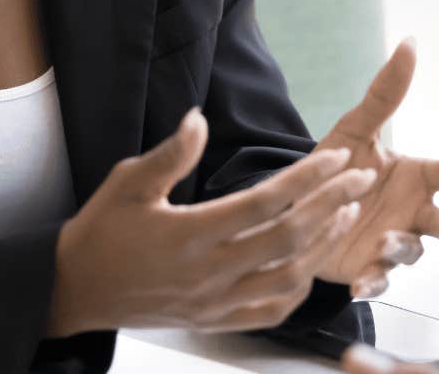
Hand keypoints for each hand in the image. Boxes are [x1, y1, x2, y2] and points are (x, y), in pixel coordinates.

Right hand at [45, 107, 378, 335]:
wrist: (77, 290)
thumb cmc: (101, 232)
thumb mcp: (126, 183)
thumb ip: (169, 154)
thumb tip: (199, 118)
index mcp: (189, 235)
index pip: (264, 202)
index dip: (306, 178)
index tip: (336, 156)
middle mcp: (208, 273)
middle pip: (288, 238)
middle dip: (332, 204)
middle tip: (361, 177)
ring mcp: (214, 302)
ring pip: (288, 278)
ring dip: (323, 244)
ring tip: (344, 212)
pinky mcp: (214, 320)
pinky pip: (270, 311)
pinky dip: (298, 287)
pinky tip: (311, 261)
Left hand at [312, 37, 438, 297]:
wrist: (302, 202)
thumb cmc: (340, 165)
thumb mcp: (356, 127)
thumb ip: (385, 94)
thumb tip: (409, 42)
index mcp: (416, 178)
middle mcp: (412, 213)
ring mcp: (392, 243)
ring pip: (411, 253)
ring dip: (401, 249)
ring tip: (385, 242)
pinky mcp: (367, 268)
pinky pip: (377, 281)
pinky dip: (371, 284)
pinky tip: (358, 284)